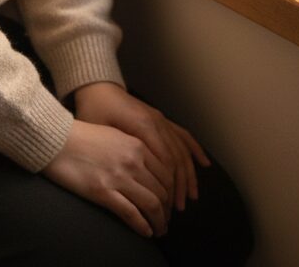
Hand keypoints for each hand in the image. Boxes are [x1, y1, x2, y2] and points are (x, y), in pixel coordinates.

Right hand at [41, 118, 171, 237]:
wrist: (58, 140)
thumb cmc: (84, 137)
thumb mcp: (117, 136)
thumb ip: (135, 149)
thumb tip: (147, 166)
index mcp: (139, 145)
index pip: (167, 172)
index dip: (172, 190)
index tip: (171, 201)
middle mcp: (134, 161)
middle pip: (162, 189)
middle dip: (168, 207)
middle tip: (167, 219)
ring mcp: (119, 177)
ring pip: (151, 203)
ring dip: (159, 219)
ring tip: (160, 229)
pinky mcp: (103, 192)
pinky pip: (130, 212)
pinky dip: (142, 225)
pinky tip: (146, 232)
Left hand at [72, 82, 210, 215]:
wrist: (99, 89)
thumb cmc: (94, 112)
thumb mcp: (100, 132)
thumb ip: (117, 150)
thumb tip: (132, 177)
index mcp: (144, 126)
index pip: (164, 160)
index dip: (168, 185)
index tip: (166, 206)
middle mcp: (158, 123)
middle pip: (176, 158)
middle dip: (180, 185)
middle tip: (178, 208)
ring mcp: (162, 120)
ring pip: (182, 149)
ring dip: (188, 173)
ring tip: (191, 195)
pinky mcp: (161, 120)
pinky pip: (183, 135)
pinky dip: (194, 150)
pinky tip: (203, 163)